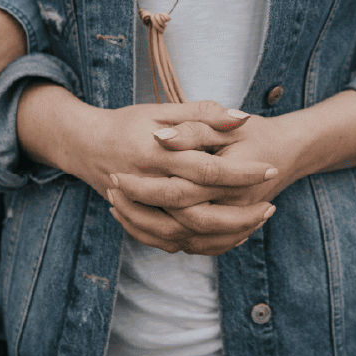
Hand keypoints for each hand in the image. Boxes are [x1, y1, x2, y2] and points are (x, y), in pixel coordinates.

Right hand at [17, 87, 278, 255]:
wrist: (85, 145)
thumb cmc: (126, 123)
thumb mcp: (161, 111)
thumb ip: (201, 113)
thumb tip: (241, 117)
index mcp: (157, 154)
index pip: (207, 168)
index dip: (240, 172)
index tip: (270, 170)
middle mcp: (148, 185)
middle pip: (199, 211)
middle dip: (239, 212)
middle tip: (270, 207)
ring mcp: (140, 208)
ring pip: (186, 234)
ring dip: (222, 234)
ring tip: (254, 224)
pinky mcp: (138, 221)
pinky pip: (170, 242)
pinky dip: (199, 244)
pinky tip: (224, 236)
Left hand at [108, 89, 355, 254]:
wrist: (289, 152)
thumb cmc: (257, 133)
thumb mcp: (228, 124)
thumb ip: (195, 127)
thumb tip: (162, 136)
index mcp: (228, 179)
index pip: (178, 191)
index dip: (145, 186)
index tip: (116, 174)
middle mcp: (231, 207)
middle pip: (176, 221)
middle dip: (139, 210)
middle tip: (111, 191)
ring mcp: (231, 223)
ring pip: (182, 240)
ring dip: (147, 228)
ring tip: (117, 208)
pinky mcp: (227, 232)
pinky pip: (192, 247)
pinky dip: (164, 240)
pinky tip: (139, 225)